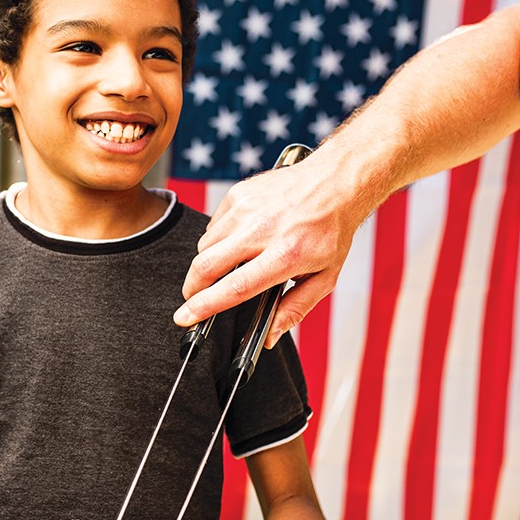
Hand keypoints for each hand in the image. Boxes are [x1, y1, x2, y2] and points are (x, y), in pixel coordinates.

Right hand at [174, 157, 364, 347]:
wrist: (335, 183)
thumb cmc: (330, 230)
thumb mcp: (325, 278)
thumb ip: (295, 309)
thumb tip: (269, 336)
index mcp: (286, 255)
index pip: (235, 286)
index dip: (204, 306)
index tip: (184, 317)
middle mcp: (262, 229)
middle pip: (207, 265)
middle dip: (192, 289)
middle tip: (193, 299)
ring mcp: (247, 208)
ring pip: (205, 246)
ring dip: (208, 263)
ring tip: (230, 265)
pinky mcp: (238, 194)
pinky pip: (213, 226)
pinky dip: (218, 240)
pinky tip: (239, 240)